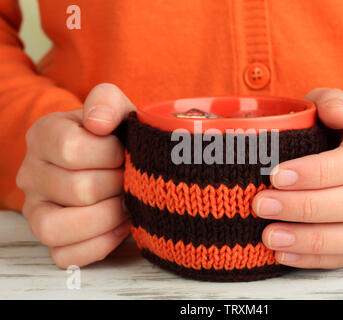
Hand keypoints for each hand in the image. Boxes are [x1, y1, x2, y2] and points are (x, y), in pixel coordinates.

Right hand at [16, 83, 134, 268]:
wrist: (120, 163)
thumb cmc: (118, 139)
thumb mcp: (118, 112)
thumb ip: (108, 102)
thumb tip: (97, 122)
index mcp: (43, 135)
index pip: (72, 149)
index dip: (111, 154)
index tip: (124, 152)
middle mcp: (31, 174)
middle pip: (77, 190)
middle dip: (118, 185)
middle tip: (131, 179)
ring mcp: (36, 211)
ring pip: (58, 229)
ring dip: (107, 218)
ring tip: (127, 203)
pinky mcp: (51, 241)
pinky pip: (67, 257)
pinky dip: (101, 244)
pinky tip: (121, 225)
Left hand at [252, 88, 342, 268]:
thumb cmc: (328, 130)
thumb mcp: (326, 105)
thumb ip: (330, 101)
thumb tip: (337, 113)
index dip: (317, 172)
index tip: (275, 176)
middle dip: (305, 207)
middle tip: (261, 206)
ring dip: (311, 240)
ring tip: (270, 237)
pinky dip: (316, 259)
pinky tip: (284, 255)